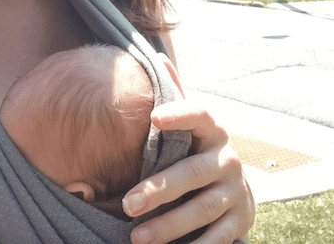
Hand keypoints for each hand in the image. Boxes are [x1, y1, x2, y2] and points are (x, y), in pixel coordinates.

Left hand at [122, 97, 254, 243]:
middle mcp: (227, 159)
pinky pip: (219, 238)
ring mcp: (237, 191)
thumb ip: (160, 135)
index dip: (178, 115)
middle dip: (160, 190)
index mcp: (212, 131)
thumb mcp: (185, 140)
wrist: (234, 187)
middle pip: (192, 172)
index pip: (198, 114)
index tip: (153, 117)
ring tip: (137, 236)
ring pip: (203, 208)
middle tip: (128, 204)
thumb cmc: (191, 157)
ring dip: (169, 225)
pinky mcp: (242, 220)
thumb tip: (105, 139)